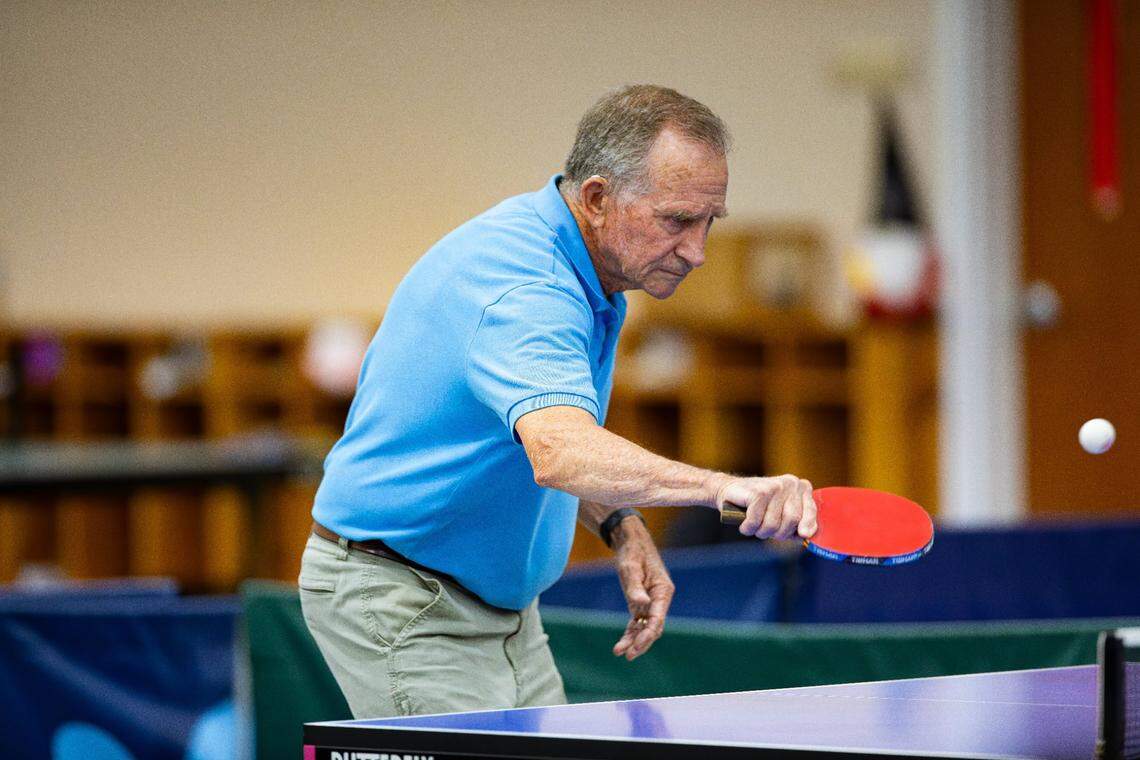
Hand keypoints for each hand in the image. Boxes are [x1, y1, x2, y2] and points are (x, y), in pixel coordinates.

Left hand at [610, 516, 673, 660]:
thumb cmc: (632, 552)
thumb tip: (641, 605)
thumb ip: (635, 588)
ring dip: (634, 640)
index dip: (647, 635)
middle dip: (641, 642)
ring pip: (645, 627)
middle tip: (627, 655)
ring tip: (619, 652)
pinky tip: (621, 644)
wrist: (630, 542)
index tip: (636, 647)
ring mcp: (651, 602)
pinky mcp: (641, 603)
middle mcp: (659, 599)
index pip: (657, 618)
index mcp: (663, 591)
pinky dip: (630, 633)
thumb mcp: (630, 568)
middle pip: (653, 627)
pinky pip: (637, 622)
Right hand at [715, 474, 816, 539]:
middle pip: (792, 520)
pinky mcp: (759, 492)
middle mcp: (790, 484)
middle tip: (766, 531)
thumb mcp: (782, 513)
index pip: (811, 511)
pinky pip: (756, 521)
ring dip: (760, 532)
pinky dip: (748, 527)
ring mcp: (775, 486)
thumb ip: (798, 523)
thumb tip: (806, 535)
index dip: (807, 525)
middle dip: (778, 533)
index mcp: (801, 488)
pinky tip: (744, 524)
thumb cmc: (759, 507)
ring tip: (754, 526)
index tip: (803, 535)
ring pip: (773, 524)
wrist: (729, 491)